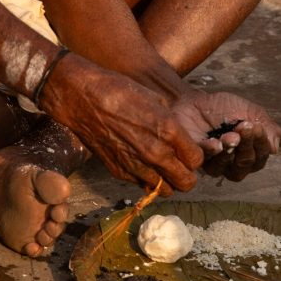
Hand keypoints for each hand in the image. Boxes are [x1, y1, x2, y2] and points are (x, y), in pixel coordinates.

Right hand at [39, 54, 203, 192]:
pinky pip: (142, 185)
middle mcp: (155, 153)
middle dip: (186, 174)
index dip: (194, 155)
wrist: (83, 98)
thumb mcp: (154, 98)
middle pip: (186, 182)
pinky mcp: (119, 172)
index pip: (197, 159)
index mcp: (168, 130)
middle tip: (180, 165)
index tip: (188, 150)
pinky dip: (145, 178)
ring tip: (160, 167)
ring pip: (165, 190)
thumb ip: (171, 123)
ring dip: (166, 181)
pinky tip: (140, 163)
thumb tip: (179, 137)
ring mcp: (136, 165)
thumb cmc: (119, 90)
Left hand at [171, 89, 280, 181]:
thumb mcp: (249, 111)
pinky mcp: (196, 158)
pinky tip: (215, 142)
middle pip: (245, 164)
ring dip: (230, 151)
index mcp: (249, 152)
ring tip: (230, 135)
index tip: (257, 126)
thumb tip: (274, 148)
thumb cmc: (224, 108)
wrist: (195, 100)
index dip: (261, 143)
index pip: (260, 156)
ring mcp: (214, 163)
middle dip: (247, 145)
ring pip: (226, 168)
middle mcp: (233, 163)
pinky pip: (205, 160)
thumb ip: (267, 127)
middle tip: (244, 127)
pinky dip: (212, 151)